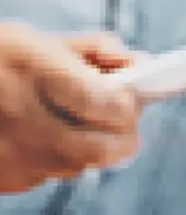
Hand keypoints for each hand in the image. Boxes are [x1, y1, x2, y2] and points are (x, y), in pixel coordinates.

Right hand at [0, 24, 142, 192]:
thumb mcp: (41, 40)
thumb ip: (95, 50)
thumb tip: (140, 64)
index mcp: (34, 69)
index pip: (99, 99)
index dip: (127, 104)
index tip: (137, 98)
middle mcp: (21, 116)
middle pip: (95, 147)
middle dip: (125, 137)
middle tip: (130, 124)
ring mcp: (9, 153)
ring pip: (77, 166)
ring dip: (95, 150)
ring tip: (96, 127)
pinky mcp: (1, 178)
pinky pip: (48, 176)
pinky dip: (63, 160)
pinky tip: (56, 139)